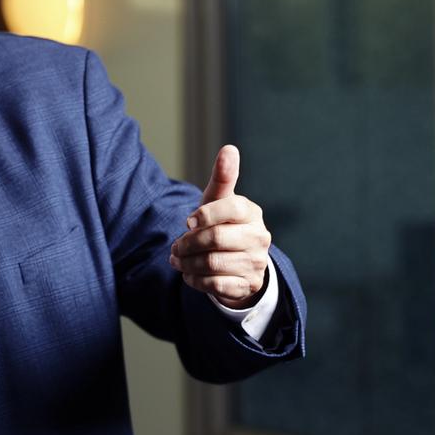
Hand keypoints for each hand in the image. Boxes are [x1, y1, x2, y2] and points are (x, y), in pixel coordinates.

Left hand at [169, 145, 270, 308]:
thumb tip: (229, 148)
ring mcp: (256, 263)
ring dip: (187, 263)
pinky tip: (188, 274)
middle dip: (187, 243)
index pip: (230, 207)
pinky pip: (215, 285)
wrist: (238, 263)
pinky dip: (194, 280)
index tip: (188, 221)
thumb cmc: (222, 224)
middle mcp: (259, 237)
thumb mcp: (219, 201)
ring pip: (212, 263)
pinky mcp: (247, 285)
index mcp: (251, 212)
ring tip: (177, 259)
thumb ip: (222, 177)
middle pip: (216, 238)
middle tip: (175, 246)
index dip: (205, 215)